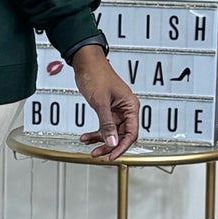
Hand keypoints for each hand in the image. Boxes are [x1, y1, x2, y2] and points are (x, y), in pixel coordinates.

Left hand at [71, 45, 138, 160]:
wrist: (85, 62)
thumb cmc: (96, 74)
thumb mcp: (101, 103)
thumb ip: (107, 125)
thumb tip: (113, 142)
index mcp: (130, 106)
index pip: (131, 133)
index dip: (122, 146)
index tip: (112, 156)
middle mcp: (126, 109)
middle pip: (122, 135)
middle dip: (109, 145)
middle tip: (98, 153)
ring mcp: (116, 110)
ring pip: (112, 132)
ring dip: (101, 140)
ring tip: (90, 147)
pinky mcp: (107, 109)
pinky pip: (104, 126)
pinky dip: (95, 133)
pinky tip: (86, 137)